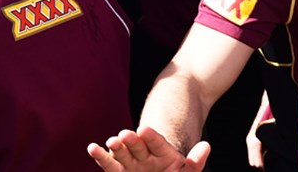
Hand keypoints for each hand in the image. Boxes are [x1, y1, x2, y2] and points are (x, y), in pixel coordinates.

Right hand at [87, 127, 209, 171]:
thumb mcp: (187, 171)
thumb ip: (195, 162)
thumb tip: (206, 146)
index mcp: (163, 153)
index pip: (157, 142)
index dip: (151, 137)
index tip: (143, 130)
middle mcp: (144, 156)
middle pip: (137, 146)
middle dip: (131, 141)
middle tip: (125, 134)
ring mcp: (130, 163)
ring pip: (121, 154)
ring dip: (115, 148)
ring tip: (110, 141)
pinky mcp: (119, 171)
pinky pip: (109, 165)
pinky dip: (101, 157)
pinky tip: (92, 148)